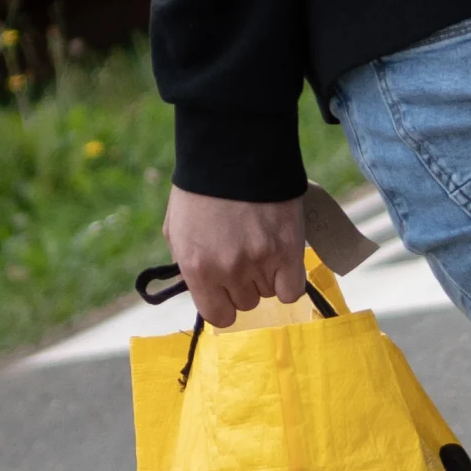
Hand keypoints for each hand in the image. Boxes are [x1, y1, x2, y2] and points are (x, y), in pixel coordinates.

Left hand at [164, 185, 309, 325]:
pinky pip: (292, 290)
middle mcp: (229, 270)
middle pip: (246, 303)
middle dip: (244, 284)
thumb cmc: (202, 190)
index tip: (226, 292)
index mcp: (197, 267)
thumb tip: (204, 288)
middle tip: (243, 257)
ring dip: (266, 277)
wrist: (235, 154)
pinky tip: (282, 263)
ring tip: (261, 248)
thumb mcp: (178, 230)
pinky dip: (288, 281)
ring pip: (268, 293)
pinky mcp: (288, 251)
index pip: (218, 315)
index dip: (223, 305)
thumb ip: (188, 265)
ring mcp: (260, 261)